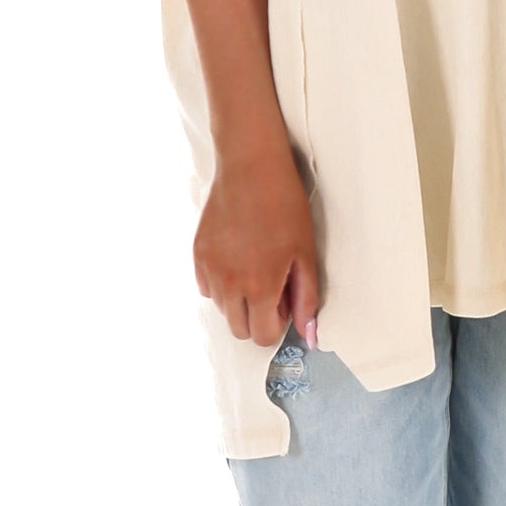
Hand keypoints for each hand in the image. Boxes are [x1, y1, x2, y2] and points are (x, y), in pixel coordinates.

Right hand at [193, 145, 321, 352]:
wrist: (251, 167)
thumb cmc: (283, 204)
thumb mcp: (305, 252)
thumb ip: (306, 298)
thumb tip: (309, 334)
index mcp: (260, 287)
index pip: (262, 337)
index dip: (277, 324)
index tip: (284, 303)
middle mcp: (229, 284)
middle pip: (239, 329)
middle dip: (257, 317)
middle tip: (272, 285)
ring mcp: (210, 270)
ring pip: (222, 309)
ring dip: (239, 300)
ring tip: (255, 265)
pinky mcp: (197, 255)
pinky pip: (207, 287)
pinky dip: (221, 283)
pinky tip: (237, 256)